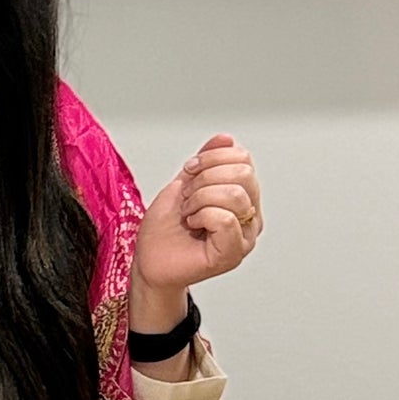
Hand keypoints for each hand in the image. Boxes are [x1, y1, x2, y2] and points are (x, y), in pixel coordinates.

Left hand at [132, 132, 262, 305]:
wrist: (148, 261)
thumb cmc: (164, 230)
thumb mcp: (184, 184)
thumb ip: (206, 161)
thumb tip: (226, 138)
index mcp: (243, 196)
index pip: (243, 159)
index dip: (211, 158)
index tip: (188, 172)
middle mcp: (250, 216)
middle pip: (243, 174)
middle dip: (204, 179)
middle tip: (187, 198)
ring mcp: (244, 236)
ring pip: (235, 195)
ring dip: (200, 199)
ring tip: (189, 213)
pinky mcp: (232, 254)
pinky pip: (226, 220)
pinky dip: (202, 216)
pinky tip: (193, 225)